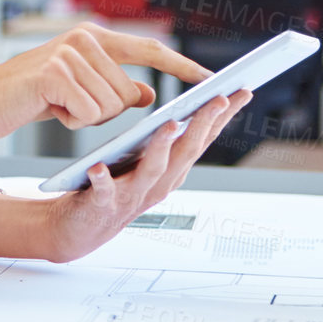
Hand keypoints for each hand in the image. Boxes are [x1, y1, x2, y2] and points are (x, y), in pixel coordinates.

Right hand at [0, 22, 215, 142]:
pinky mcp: (55, 73)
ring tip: (55, 105)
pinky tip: (47, 108)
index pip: (149, 50)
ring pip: (110, 106)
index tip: (211, 79)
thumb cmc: (28, 97)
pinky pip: (88, 113)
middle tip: (69, 106)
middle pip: (128, 92)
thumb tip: (149, 93)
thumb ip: (114, 86)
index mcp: (93, 37)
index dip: (181, 66)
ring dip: (84, 117)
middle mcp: (84, 38)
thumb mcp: (78, 90)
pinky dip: (70, 121)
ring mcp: (69, 52)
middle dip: (105, 111)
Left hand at [39, 87, 252, 263]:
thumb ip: (161, 144)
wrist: (80, 230)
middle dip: (204, 124)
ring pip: (153, 170)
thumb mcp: (144, 165)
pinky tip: (97, 167)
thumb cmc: (113, 189)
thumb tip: (180, 112)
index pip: (202, 140)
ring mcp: (132, 196)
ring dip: (164, 147)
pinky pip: (104, 191)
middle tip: (219, 97)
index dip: (223, 117)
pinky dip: (103, 179)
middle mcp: (158, 185)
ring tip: (170, 124)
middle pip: (186, 152)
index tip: (242, 91)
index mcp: (170, 172)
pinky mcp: (102, 205)